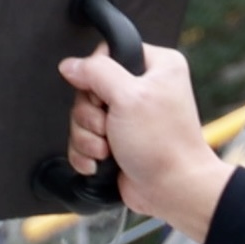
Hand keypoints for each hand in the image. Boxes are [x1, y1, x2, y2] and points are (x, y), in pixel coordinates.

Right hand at [61, 35, 232, 238]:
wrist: (173, 190)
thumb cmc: (165, 147)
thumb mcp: (128, 97)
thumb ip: (96, 72)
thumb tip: (71, 65)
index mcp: (157, 66)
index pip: (108, 53)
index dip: (97, 75)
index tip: (106, 96)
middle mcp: (144, 88)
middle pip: (89, 88)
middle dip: (92, 114)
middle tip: (109, 126)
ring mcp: (129, 116)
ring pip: (83, 116)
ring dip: (89, 137)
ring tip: (109, 148)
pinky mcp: (117, 140)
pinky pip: (84, 139)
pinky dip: (87, 153)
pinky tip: (102, 161)